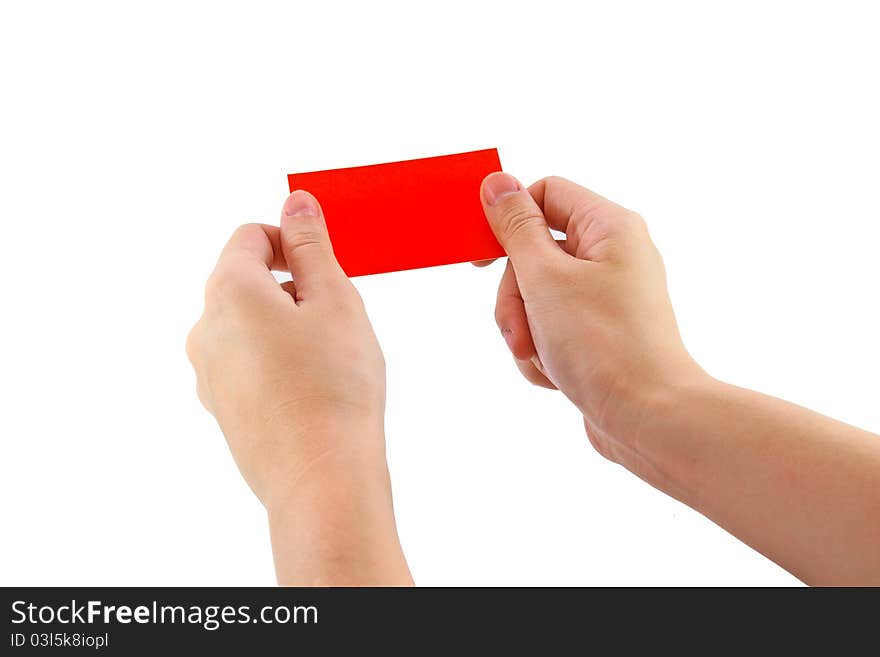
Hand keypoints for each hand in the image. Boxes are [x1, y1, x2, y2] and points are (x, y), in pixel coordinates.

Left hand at [187, 191, 410, 584]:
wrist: (321, 479)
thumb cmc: (335, 387)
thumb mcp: (334, 299)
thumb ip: (312, 245)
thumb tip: (296, 201)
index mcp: (228, 291)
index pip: (250, 237)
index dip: (293, 240)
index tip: (326, 266)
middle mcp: (205, 329)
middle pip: (246, 281)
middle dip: (293, 286)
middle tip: (338, 316)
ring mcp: (208, 373)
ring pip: (248, 325)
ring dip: (286, 325)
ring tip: (329, 358)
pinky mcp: (223, 408)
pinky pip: (248, 364)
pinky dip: (277, 361)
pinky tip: (313, 388)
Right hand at [479, 173, 706, 474]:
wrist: (649, 419)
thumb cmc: (604, 344)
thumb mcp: (545, 278)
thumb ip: (516, 228)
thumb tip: (497, 183)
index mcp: (609, 227)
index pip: (545, 194)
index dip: (508, 220)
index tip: (479, 257)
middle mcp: (613, 255)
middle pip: (534, 252)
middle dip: (515, 296)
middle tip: (519, 330)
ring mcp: (606, 297)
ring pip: (536, 295)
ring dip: (525, 329)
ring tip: (541, 357)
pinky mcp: (599, 332)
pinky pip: (550, 328)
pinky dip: (541, 351)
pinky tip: (556, 375)